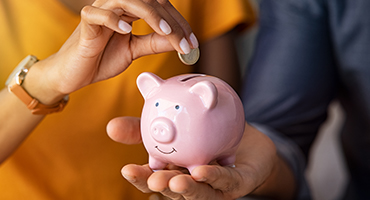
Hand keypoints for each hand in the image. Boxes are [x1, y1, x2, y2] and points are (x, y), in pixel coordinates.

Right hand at [24, 0, 197, 103]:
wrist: (74, 73)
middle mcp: (117, 6)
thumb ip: (154, 43)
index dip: (178, 23)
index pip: (160, 8)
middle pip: (149, 1)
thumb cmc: (102, 59)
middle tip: (186, 42)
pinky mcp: (85, 24)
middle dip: (171, 21)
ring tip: (165, 33)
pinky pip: (97, 14)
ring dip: (150, 15)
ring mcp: (100, 11)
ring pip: (127, 0)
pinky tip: (126, 31)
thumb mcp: (134, 51)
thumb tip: (178, 41)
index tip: (193, 43)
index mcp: (130, 11)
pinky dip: (112, 19)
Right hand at [107, 117, 294, 199]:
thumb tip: (110, 125)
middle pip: (172, 189)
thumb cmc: (204, 132)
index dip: (141, 177)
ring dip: (186, 189)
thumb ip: (144, 127)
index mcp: (174, 170)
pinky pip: (225, 182)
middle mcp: (191, 182)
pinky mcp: (236, 184)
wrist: (242, 133)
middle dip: (160, 187)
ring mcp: (213, 186)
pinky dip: (214, 178)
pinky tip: (203, 170)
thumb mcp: (173, 125)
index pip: (154, 177)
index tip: (126, 169)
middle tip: (152, 179)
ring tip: (173, 182)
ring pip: (198, 192)